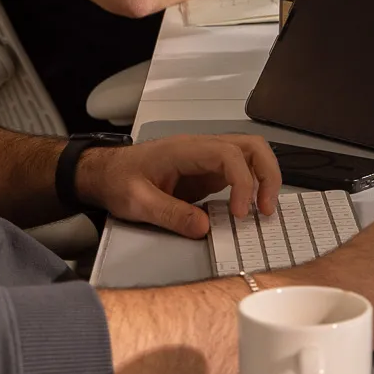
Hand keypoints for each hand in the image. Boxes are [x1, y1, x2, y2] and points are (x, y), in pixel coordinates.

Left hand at [75, 134, 281, 238]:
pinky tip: (249, 209)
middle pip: (250, 145)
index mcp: (185, 150)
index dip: (242, 182)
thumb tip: (205, 228)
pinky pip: (239, 171)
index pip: (229, 154)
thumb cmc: (118, 181)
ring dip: (264, 178)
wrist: (106, 172)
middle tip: (267, 209)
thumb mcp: (137, 202)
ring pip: (249, 154)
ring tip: (264, 210)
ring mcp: (206, 158)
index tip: (240, 214)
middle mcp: (201, 148)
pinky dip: (252, 186)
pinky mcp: (207, 171)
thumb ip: (170, 214)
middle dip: (267, 174)